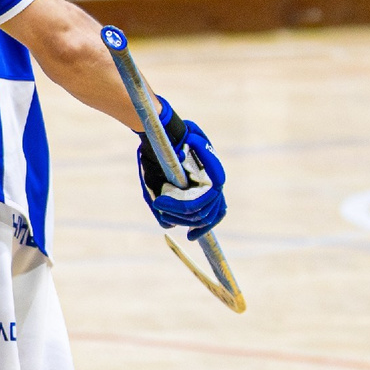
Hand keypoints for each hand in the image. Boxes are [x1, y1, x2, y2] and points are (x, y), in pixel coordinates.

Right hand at [137, 96, 225, 239]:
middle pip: (210, 213)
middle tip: (164, 213)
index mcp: (207, 183)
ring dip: (179, 212)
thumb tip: (169, 226)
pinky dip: (180, 205)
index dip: (204, 226)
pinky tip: (162, 202)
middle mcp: (214, 179)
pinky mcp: (211, 171)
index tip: (190, 236)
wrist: (155, 133)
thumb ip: (165, 207)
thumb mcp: (157, 186)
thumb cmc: (156, 157)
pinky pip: (199, 200)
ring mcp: (214, 174)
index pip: (215, 211)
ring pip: (203, 208)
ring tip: (159, 204)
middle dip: (186, 220)